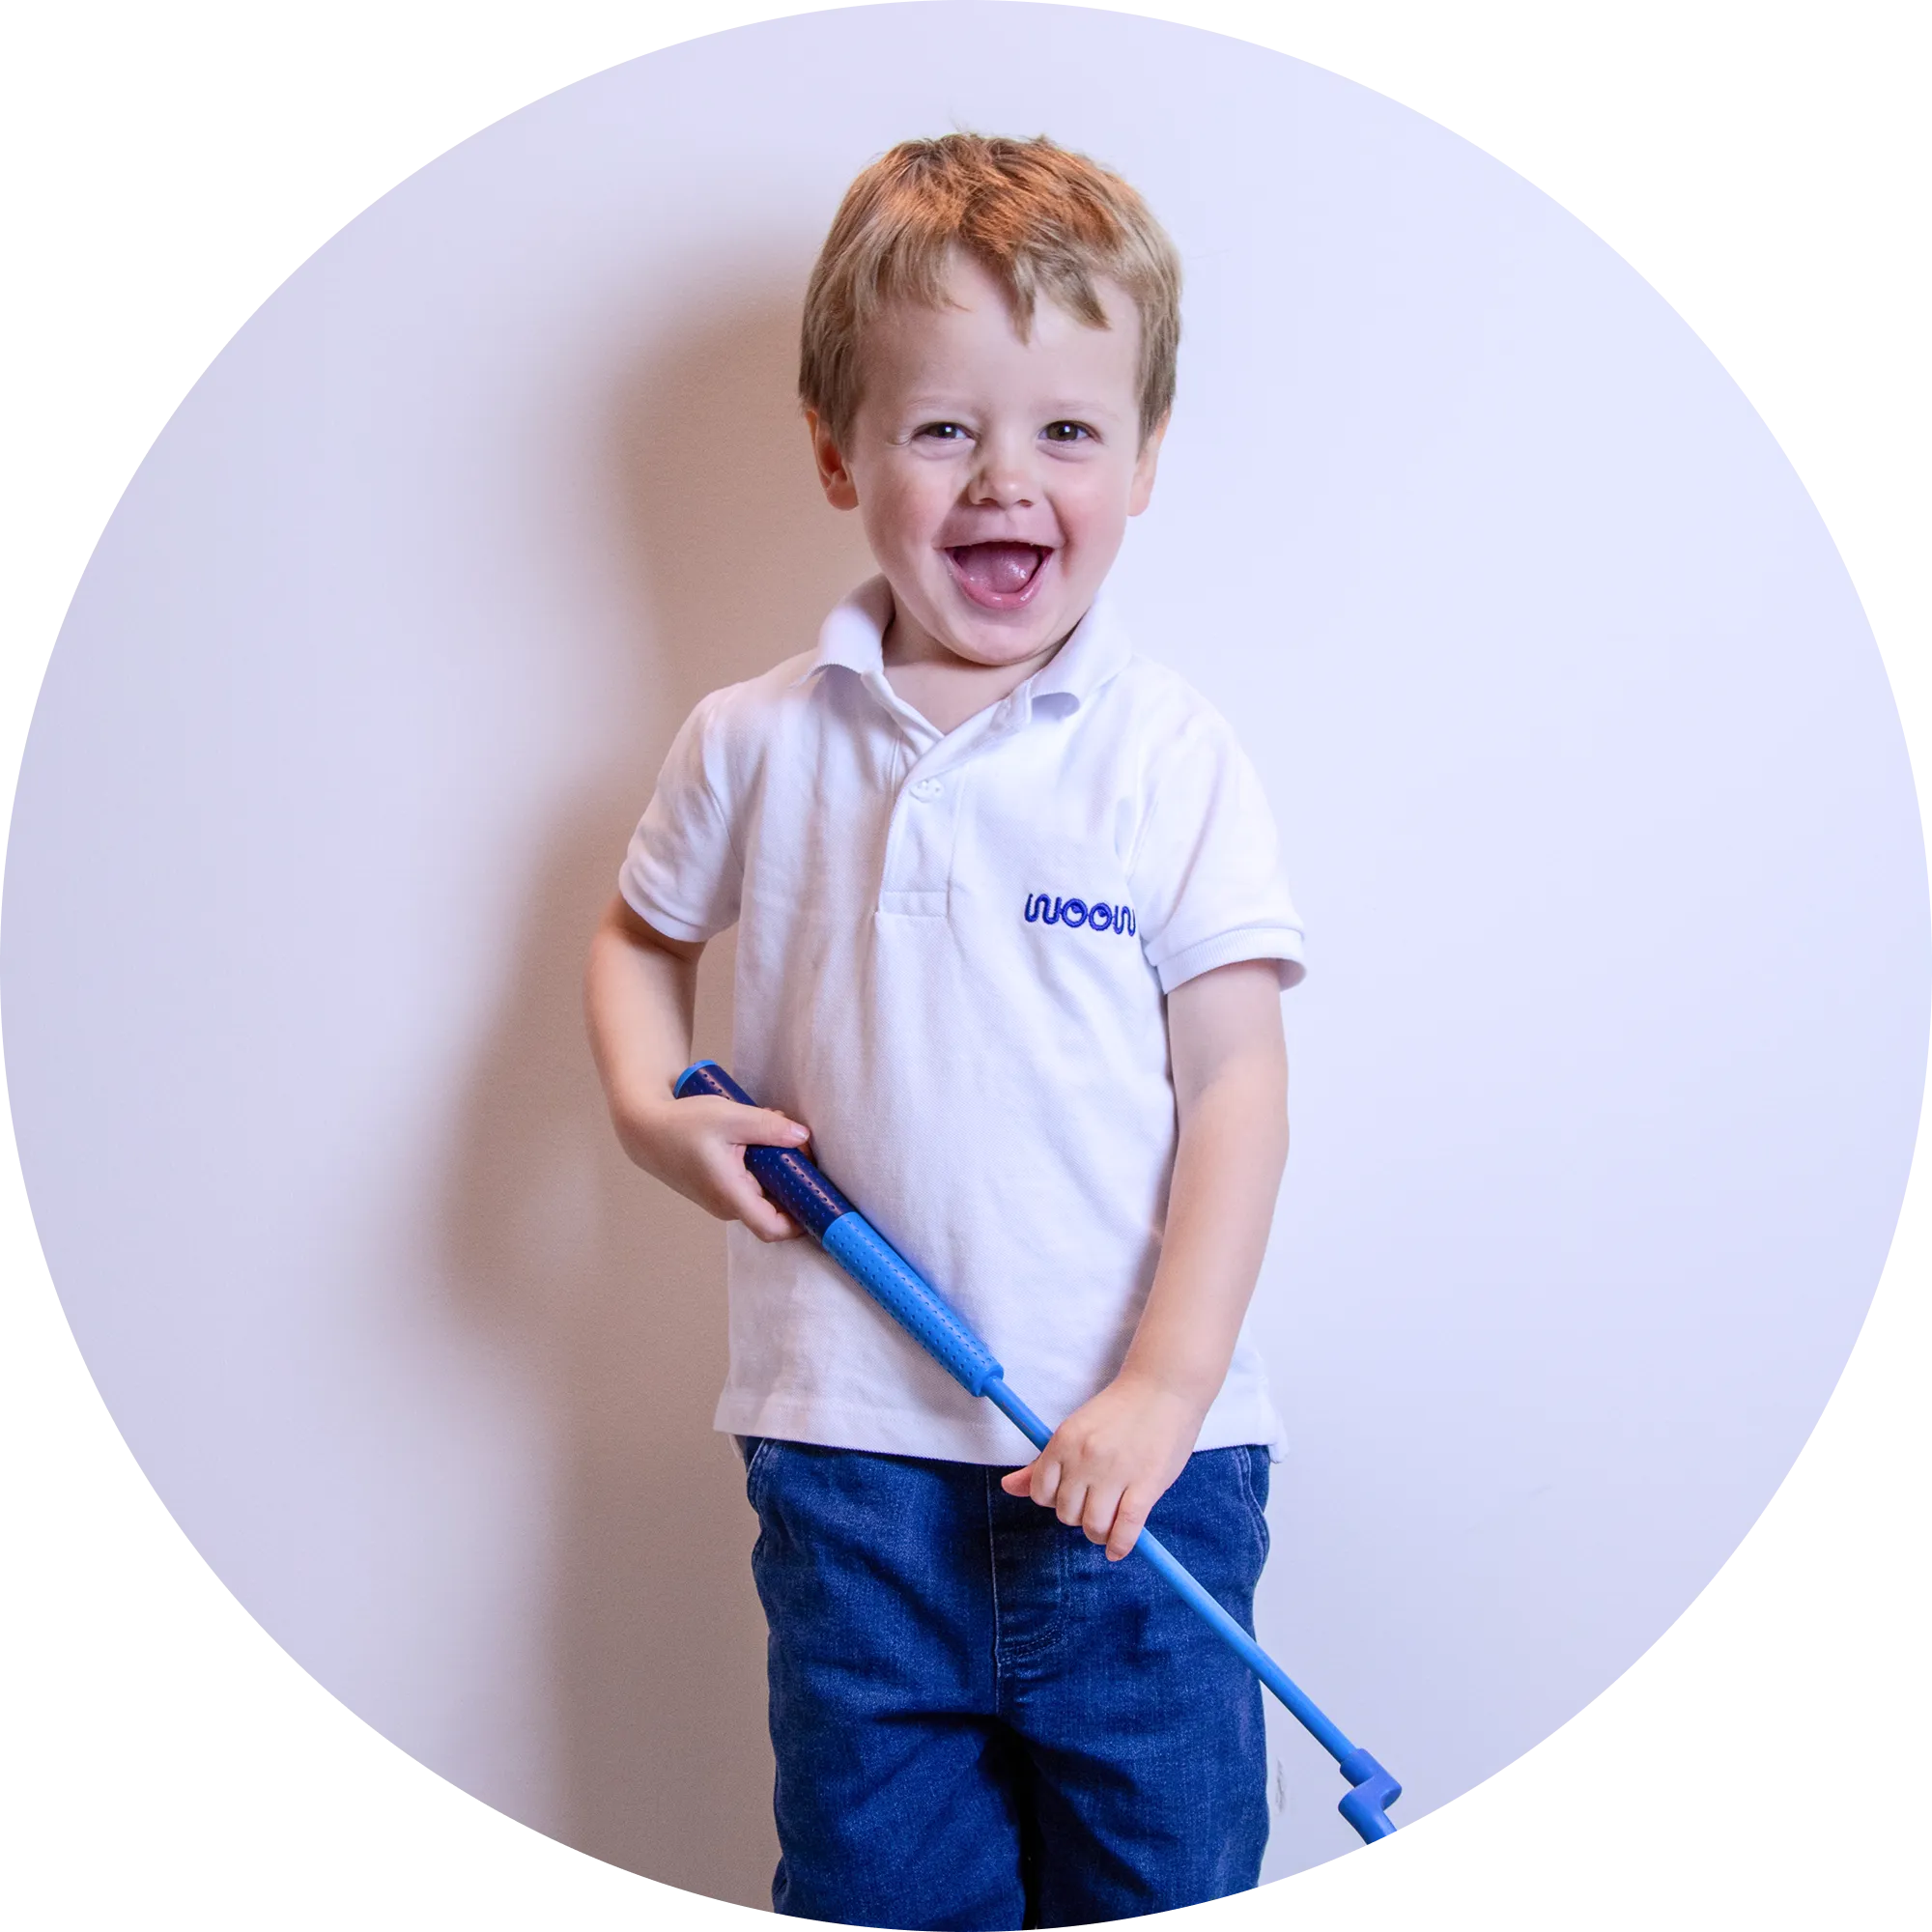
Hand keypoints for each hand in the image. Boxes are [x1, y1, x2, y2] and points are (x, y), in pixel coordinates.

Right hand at [619, 1092, 811, 1242]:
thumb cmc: (682, 1124)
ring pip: (763, 1190)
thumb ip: (768, 1127)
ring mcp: (722, 1199)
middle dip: (792, 1176)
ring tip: (769, 1129)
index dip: (801, 1222)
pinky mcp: (719, 1189)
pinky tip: (754, 1135)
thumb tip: (802, 1137)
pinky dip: (760, 1163)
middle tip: (794, 1142)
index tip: (819, 1201)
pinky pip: (750, 1183)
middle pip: (775, 1204)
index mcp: (730, 1194)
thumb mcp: (730, 1116)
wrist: (645, 1129)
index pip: (773, 1228)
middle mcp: (726, 1205)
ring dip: (775, 1164)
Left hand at [999, 1373, 1204, 1560]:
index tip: (1071, 1495)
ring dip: (1098, 1533)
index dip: (1054, 1500)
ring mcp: (1116, 1473)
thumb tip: (1007, 1487)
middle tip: (1095, 1504)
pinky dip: (1119, 1545)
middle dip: (1077, 1516)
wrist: (1163, 1388)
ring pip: (1093, 1526)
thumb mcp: (1073, 1429)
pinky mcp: (1146, 1485)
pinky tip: (1116, 1547)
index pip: (1041, 1493)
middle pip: (1066, 1513)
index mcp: (1064, 1440)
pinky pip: (1125, 1529)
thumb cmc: (1118, 1410)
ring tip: (1107, 1525)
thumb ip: (1042, 1462)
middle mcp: (1085, 1458)